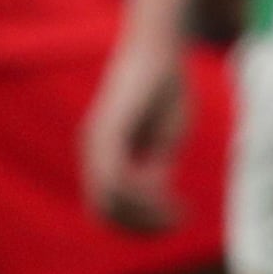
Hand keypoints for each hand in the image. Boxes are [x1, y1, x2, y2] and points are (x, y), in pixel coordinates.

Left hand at [78, 33, 190, 234]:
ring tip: (179, 214)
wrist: (158, 46)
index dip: (139, 226)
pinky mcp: (108, 129)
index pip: (108, 210)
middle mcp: (93, 152)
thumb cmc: (163, 89)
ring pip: (110, 201)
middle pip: (105, 213)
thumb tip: (151, 200)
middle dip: (142, 227)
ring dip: (145, 214)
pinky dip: (143, 194)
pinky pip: (116, 177)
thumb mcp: (162, 140)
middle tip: (179, 222)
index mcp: (103, 157)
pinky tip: (170, 193)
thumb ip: (153, 170)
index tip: (175, 221)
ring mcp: (97, 142)